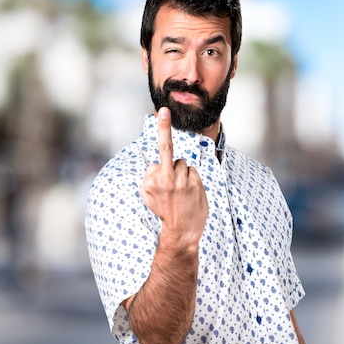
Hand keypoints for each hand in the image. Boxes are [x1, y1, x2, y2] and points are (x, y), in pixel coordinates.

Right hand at [140, 107, 207, 247]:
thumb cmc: (164, 211)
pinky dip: (192, 179)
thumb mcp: (147, 195)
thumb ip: (150, 176)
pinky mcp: (195, 184)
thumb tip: (157, 164)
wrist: (180, 232)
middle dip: (164, 128)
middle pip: (170, 155)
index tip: (162, 111)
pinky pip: (193, 172)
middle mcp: (165, 178)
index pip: (158, 156)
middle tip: (163, 110)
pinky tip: (189, 194)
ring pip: (183, 164)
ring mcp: (181, 181)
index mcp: (151, 180)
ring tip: (181, 193)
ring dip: (183, 174)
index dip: (161, 137)